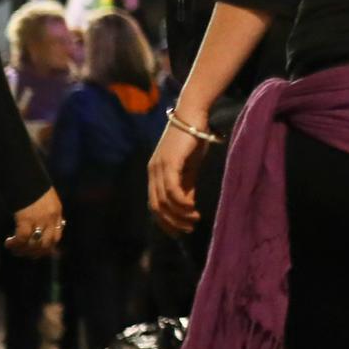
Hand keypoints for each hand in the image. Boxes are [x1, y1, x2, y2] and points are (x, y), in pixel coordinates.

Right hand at [6, 188, 64, 257]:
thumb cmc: (32, 185)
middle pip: (47, 244)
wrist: (25, 174)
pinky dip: (15, 243)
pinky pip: (22, 238)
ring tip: (14, 250)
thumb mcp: (45, 199)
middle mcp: (51, 217)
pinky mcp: (26, 219)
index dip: (48, 247)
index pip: (57, 236)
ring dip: (23, 250)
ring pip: (35, 244)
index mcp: (57, 212)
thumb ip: (45, 212)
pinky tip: (8, 243)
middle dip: (35, 252)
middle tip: (24, 254)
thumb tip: (38, 229)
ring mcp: (39, 219)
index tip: (38, 252)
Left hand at [150, 118, 211, 235]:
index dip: (165, 222)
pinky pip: (172, 190)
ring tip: (195, 220)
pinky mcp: (169, 163)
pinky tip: (192, 209)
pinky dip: (181, 203)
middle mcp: (153, 171)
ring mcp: (159, 167)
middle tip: (188, 230)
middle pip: (156, 207)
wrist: (194, 116)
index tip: (179, 232)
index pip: (154, 205)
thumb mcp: (189, 168)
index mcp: (155, 173)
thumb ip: (187, 186)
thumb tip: (188, 207)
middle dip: (171, 222)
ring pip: (164, 201)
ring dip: (179, 215)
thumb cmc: (193, 139)